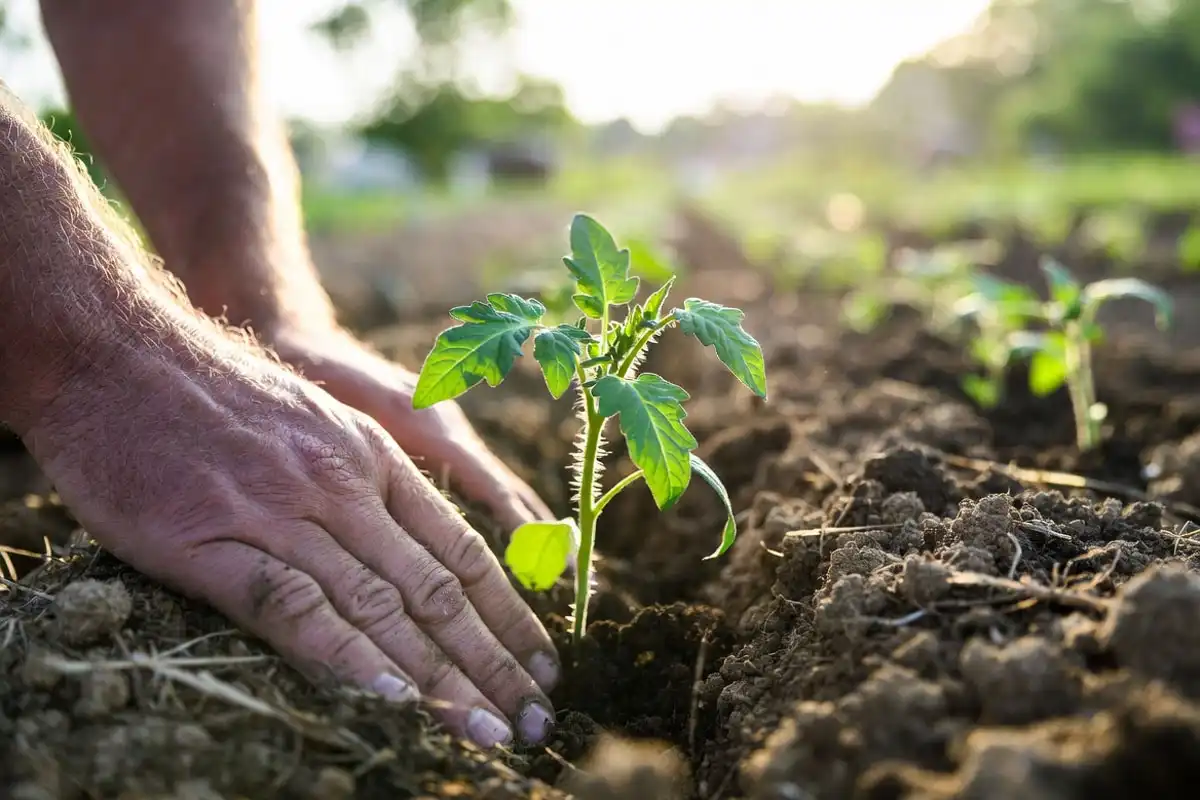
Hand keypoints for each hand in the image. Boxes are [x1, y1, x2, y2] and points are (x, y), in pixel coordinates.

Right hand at [22, 326, 558, 747]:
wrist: (122, 352)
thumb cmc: (222, 392)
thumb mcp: (323, 420)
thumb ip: (373, 482)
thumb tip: (420, 553)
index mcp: (373, 458)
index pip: (462, 552)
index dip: (508, 616)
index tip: (542, 666)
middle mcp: (340, 485)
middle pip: (436, 590)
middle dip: (491, 661)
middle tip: (531, 719)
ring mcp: (277, 511)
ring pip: (380, 605)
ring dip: (439, 676)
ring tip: (483, 727)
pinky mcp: (209, 538)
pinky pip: (292, 606)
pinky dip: (346, 654)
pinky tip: (390, 695)